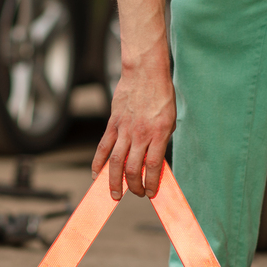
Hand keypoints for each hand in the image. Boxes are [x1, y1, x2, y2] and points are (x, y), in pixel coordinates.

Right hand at [91, 63, 175, 200]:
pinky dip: (98, 162)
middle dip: (133, 186)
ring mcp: (124, 129)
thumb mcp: (170, 120)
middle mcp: (140, 134)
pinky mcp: (113, 123)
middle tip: (135, 194)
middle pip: (133, 168)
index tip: (150, 192)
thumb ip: (161, 141)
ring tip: (114, 193)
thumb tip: (154, 162)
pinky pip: (104, 146)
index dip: (150, 183)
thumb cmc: (161, 95)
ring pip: (115, 161)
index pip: (153, 166)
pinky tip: (96, 174)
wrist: (145, 72)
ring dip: (113, 181)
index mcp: (159, 133)